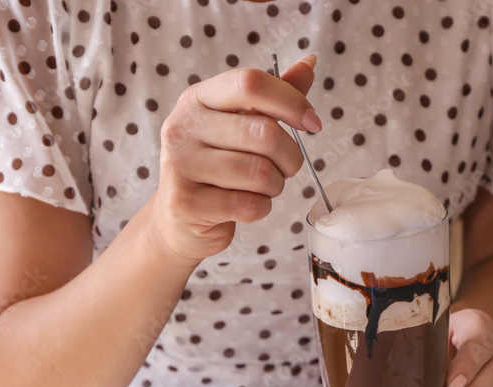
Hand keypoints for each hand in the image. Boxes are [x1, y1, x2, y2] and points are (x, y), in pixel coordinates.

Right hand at [149, 55, 320, 263]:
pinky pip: (249, 204)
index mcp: (198, 98)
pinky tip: (246, 205)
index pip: (251, 83)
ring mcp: (180, 164)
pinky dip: (260, 209)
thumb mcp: (241, 125)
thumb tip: (309, 62)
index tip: (312, 123)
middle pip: (264, 132)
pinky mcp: (186, 203)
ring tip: (261, 187)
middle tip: (285, 167)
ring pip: (260, 172)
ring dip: (275, 185)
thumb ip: (273, 97)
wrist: (180, 219)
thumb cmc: (219, 168)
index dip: (291, 102)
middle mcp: (183, 125)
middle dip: (290, 157)